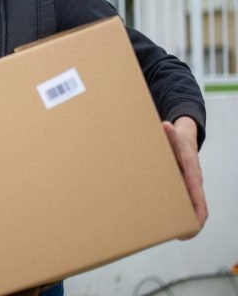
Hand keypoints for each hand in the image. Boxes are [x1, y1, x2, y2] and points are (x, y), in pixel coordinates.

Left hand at [162, 117, 207, 236]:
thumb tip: (165, 126)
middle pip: (197, 205)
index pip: (197, 193)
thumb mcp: (173, 134)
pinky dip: (178, 210)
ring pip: (190, 205)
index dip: (197, 209)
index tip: (197, 223)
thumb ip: (169, 132)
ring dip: (185, 218)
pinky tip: (165, 218)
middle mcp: (192, 180)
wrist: (184, 136)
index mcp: (192, 171)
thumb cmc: (178, 138)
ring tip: (172, 233)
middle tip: (183, 235)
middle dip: (193, 221)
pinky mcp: (181, 185)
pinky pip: (182, 200)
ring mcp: (188, 184)